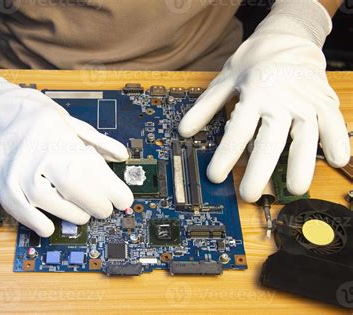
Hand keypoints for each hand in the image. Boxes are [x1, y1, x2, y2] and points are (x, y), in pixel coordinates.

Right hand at [0, 50, 132, 235]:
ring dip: (71, 214)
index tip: (123, 199)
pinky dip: (35, 222)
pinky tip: (49, 227)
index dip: (111, 188)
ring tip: (83, 215)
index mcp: (57, 133)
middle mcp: (36, 150)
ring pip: (47, 199)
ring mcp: (14, 167)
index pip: (90, 166)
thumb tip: (121, 156)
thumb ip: (96, 139)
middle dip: (96, 203)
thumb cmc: (31, 113)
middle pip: (72, 184)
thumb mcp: (68, 118)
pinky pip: (17, 208)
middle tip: (105, 209)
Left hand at [178, 0, 349, 201]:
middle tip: (249, 193)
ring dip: (302, 163)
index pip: (238, 131)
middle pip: (270, 140)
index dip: (225, 156)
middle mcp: (281, 100)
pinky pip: (333, 122)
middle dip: (259, 170)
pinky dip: (337, 140)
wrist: (288, 37)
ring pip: (305, 135)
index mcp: (254, 94)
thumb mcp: (224, 80)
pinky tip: (337, 161)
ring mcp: (305, 101)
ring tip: (295, 187)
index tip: (215, 176)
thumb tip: (184, 130)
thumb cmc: (254, 61)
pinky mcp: (324, 101)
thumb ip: (205, 107)